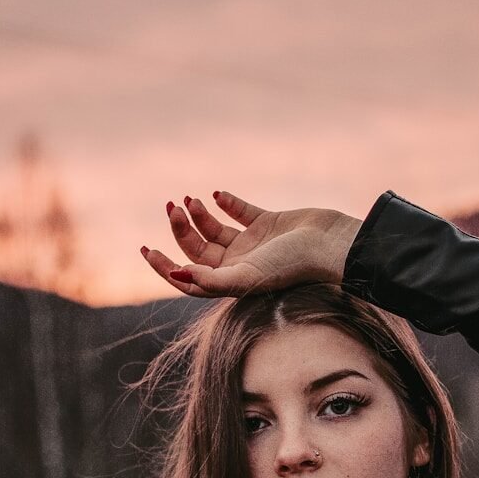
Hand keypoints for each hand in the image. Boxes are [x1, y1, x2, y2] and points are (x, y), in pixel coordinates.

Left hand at [140, 191, 361, 298]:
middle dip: (181, 229)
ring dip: (198, 215)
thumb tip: (176, 274)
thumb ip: (212, 280)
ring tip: (190, 199)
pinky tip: (217, 194)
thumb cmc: (292, 266)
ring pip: (213, 230)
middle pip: (197, 250)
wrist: (332, 246)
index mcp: (231, 283)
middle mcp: (239, 265)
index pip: (188, 278)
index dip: (164, 267)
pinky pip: (240, 211)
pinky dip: (226, 202)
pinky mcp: (268, 223)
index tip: (147, 248)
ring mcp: (253, 244)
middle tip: (173, 207)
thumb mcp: (248, 276)